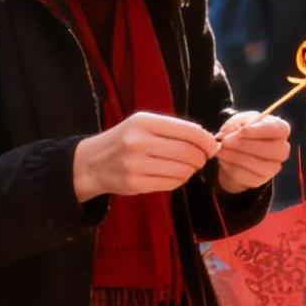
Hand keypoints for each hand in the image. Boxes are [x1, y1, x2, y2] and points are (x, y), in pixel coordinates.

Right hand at [74, 112, 217, 202]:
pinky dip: (179, 181)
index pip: (189, 131)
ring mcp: (135, 164)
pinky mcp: (135, 184)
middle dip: (201, 158)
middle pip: (188, 153)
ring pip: (182, 170)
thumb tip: (206, 138)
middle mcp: (138, 141)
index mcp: (144, 122)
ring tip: (186, 167)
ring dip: (191, 171)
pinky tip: (174, 175)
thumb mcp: (142, 124)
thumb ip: (172, 129)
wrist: (92, 162)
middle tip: (202, 159)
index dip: (207, 141)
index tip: (213, 146)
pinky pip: (170, 184)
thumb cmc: (124, 140)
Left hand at [215, 111, 291, 193]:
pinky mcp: (260, 179)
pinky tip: (224, 160)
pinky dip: (233, 168)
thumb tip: (233, 134)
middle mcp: (281, 149)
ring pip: (262, 166)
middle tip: (226, 141)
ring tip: (221, 150)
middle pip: (275, 150)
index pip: (280, 130)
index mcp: (279, 129)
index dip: (261, 130)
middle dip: (247, 146)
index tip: (241, 131)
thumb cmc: (241, 131)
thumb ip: (236, 125)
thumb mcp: (238, 121)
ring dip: (237, 158)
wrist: (234, 151)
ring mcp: (273, 167)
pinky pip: (249, 177)